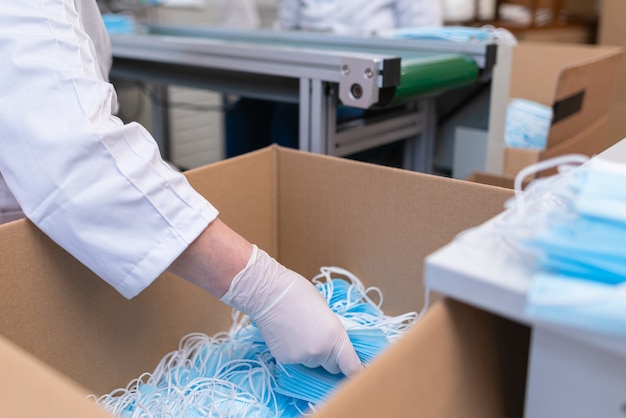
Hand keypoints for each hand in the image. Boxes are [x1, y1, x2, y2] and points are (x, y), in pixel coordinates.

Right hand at [221, 245, 361, 375]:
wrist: (268, 293)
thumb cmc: (299, 293)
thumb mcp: (326, 310)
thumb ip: (333, 331)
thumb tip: (334, 343)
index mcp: (336, 336)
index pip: (352, 367)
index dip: (355, 369)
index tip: (356, 369)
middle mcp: (321, 352)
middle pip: (332, 366)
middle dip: (331, 358)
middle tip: (322, 340)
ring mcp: (302, 357)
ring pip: (313, 363)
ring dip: (311, 354)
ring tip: (300, 332)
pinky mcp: (285, 359)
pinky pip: (296, 361)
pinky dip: (295, 352)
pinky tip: (288, 335)